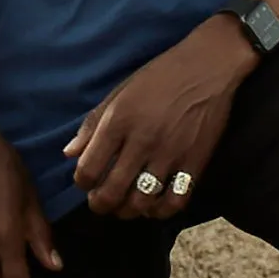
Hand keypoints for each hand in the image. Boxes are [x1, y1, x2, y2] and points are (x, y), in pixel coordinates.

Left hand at [65, 14, 257, 218]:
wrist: (208, 65)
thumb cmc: (161, 75)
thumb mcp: (120, 91)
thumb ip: (93, 123)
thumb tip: (70, 153)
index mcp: (119, 121)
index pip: (87, 170)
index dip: (81, 182)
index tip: (87, 180)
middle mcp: (141, 142)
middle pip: (111, 194)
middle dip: (100, 204)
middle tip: (101, 200)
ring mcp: (170, 155)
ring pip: (140, 203)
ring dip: (128, 211)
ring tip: (126, 204)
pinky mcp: (195, 163)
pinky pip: (174, 202)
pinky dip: (160, 211)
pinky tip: (154, 205)